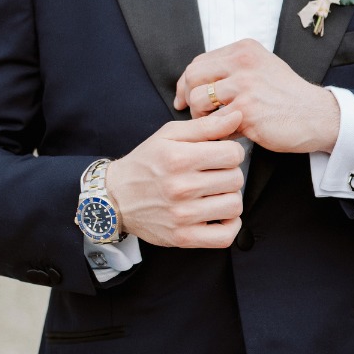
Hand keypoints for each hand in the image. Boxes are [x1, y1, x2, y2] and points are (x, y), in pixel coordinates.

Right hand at [105, 106, 245, 248]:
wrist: (115, 197)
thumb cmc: (145, 163)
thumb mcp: (169, 135)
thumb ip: (205, 126)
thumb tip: (237, 116)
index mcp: (178, 158)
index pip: (233, 154)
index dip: (231, 151)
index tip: (220, 155)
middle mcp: (181, 187)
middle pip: (236, 179)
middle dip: (229, 173)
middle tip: (214, 174)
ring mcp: (182, 215)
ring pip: (234, 206)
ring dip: (229, 198)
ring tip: (214, 193)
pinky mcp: (183, 237)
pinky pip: (225, 236)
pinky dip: (229, 225)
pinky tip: (218, 215)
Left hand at [175, 40, 340, 155]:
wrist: (317, 115)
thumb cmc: (288, 96)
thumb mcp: (262, 67)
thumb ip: (233, 69)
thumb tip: (196, 81)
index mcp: (244, 50)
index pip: (199, 61)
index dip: (187, 82)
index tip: (184, 97)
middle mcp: (242, 62)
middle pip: (193, 76)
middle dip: (188, 97)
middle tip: (192, 113)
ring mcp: (244, 86)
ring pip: (198, 100)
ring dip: (201, 117)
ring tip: (216, 124)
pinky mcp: (246, 111)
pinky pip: (214, 123)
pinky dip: (218, 132)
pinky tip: (232, 134)